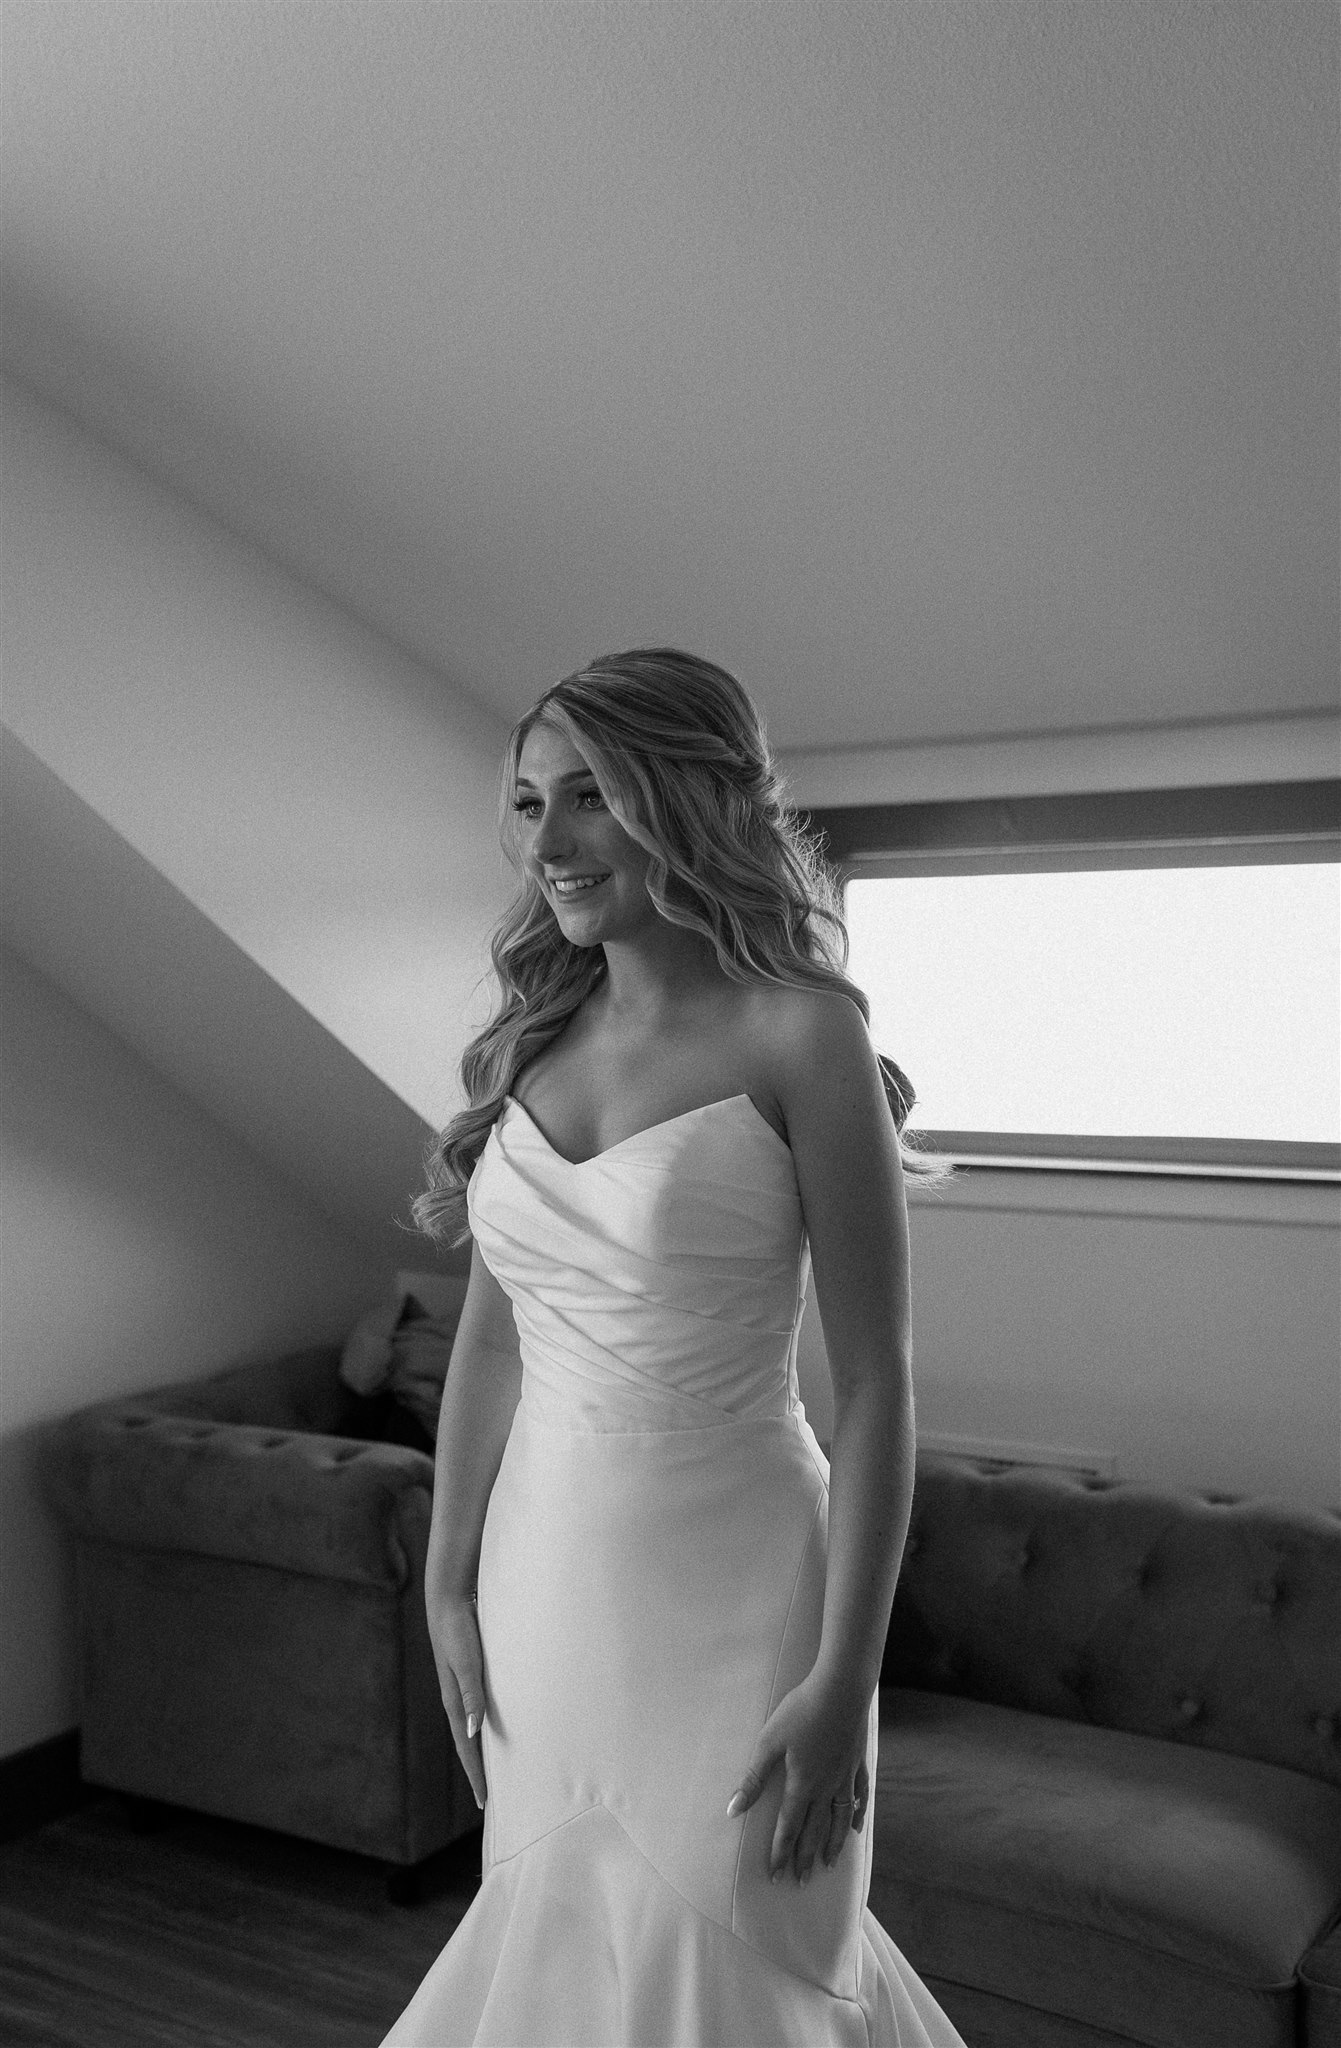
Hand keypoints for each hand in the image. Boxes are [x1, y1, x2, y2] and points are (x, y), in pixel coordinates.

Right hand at [427, 1590, 486, 1810]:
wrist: (450, 1601)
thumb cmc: (459, 1631)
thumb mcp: (466, 1663)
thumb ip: (472, 1694)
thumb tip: (474, 1732)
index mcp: (455, 1703)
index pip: (467, 1748)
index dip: (476, 1775)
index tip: (484, 1802)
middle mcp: (459, 1700)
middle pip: (470, 1744)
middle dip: (480, 1771)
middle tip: (491, 1798)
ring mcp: (465, 1688)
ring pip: (476, 1728)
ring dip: (485, 1750)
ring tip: (499, 1770)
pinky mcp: (473, 1674)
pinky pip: (482, 1709)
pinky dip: (489, 1726)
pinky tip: (499, 1726)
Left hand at [725, 1669, 870, 1883]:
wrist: (841, 1689)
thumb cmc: (801, 1711)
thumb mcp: (769, 1742)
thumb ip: (754, 1778)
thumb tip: (733, 1810)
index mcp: (802, 1784)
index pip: (788, 1827)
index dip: (781, 1852)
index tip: (776, 1876)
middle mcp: (826, 1787)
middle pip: (814, 1830)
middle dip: (805, 1857)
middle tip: (801, 1881)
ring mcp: (845, 1776)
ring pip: (839, 1819)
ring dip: (833, 1844)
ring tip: (828, 1864)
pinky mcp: (857, 1762)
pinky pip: (859, 1796)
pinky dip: (857, 1814)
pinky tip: (855, 1826)